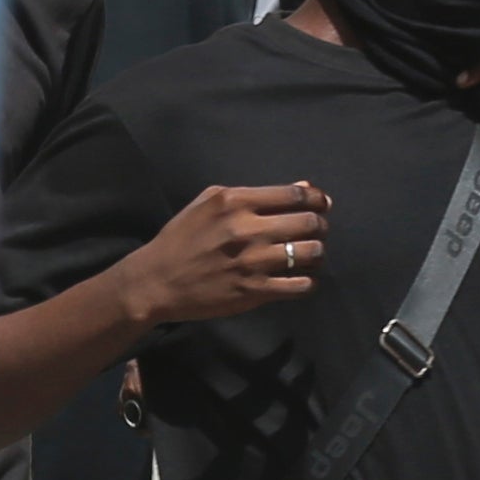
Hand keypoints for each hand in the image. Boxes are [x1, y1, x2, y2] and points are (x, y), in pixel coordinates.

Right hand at [112, 179, 341, 333]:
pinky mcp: (253, 291)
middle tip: (318, 230)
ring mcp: (252, 262)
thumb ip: (256, 193)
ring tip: (311, 254)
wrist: (157, 280)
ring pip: (310, 253)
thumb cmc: (183, 237)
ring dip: (318, 253)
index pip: (295, 195)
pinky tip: (302, 279)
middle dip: (321, 225)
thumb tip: (304, 188)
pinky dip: (308, 282)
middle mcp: (247, 229)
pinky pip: (300, 286)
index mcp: (235, 201)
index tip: (323, 204)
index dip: (318, 199)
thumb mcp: (210, 202)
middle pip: (309, 222)